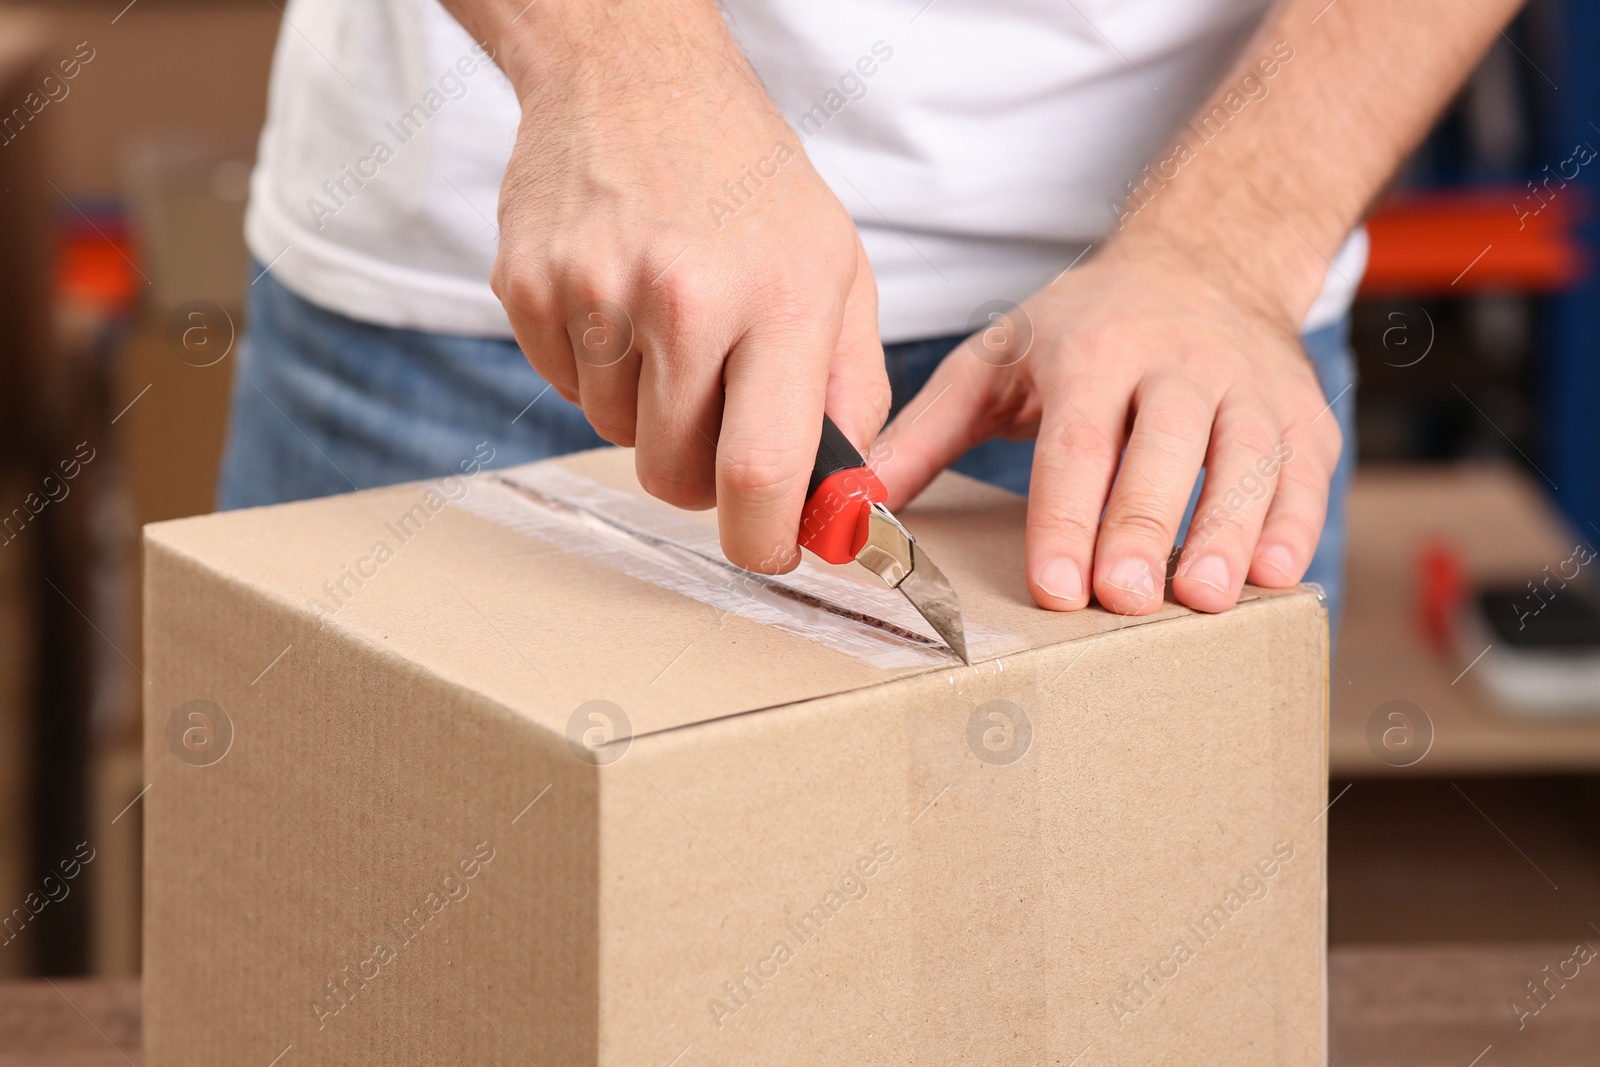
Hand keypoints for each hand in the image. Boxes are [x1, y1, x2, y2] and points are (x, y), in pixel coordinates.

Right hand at [481, 0, 887, 571]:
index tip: (769, 550)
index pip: (761, 469)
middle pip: (674, 475)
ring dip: (646, 412)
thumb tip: (843, 506)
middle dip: (700, 477)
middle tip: (716, 419)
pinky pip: (563, 391)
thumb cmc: (750, 183)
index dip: (763, 540)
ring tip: (668, 325)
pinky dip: (595, 372)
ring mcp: (594, 290)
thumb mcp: (840, 269)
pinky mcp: (529, 287)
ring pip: (616, 436)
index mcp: (780, 294)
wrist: (635, 77)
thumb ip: (853, 394)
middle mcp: (684, 295)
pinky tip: (619, 302)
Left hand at [874, 248, 1341, 615]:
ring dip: (1228, 529)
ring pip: (1246, 457)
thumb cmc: (1083, 331)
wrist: (1201, 264)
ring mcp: (1249, 385)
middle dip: (1145, 525)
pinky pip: (1307, 469)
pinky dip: (1297, 521)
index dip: (1065, 514)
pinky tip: (1276, 573)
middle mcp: (1176, 361)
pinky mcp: (1302, 413)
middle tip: (1127, 600)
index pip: (1077, 440)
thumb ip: (925, 432)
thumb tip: (855, 500)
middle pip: (1166, 447)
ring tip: (1204, 599)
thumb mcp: (994, 361)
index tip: (1054, 584)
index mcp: (1092, 350)